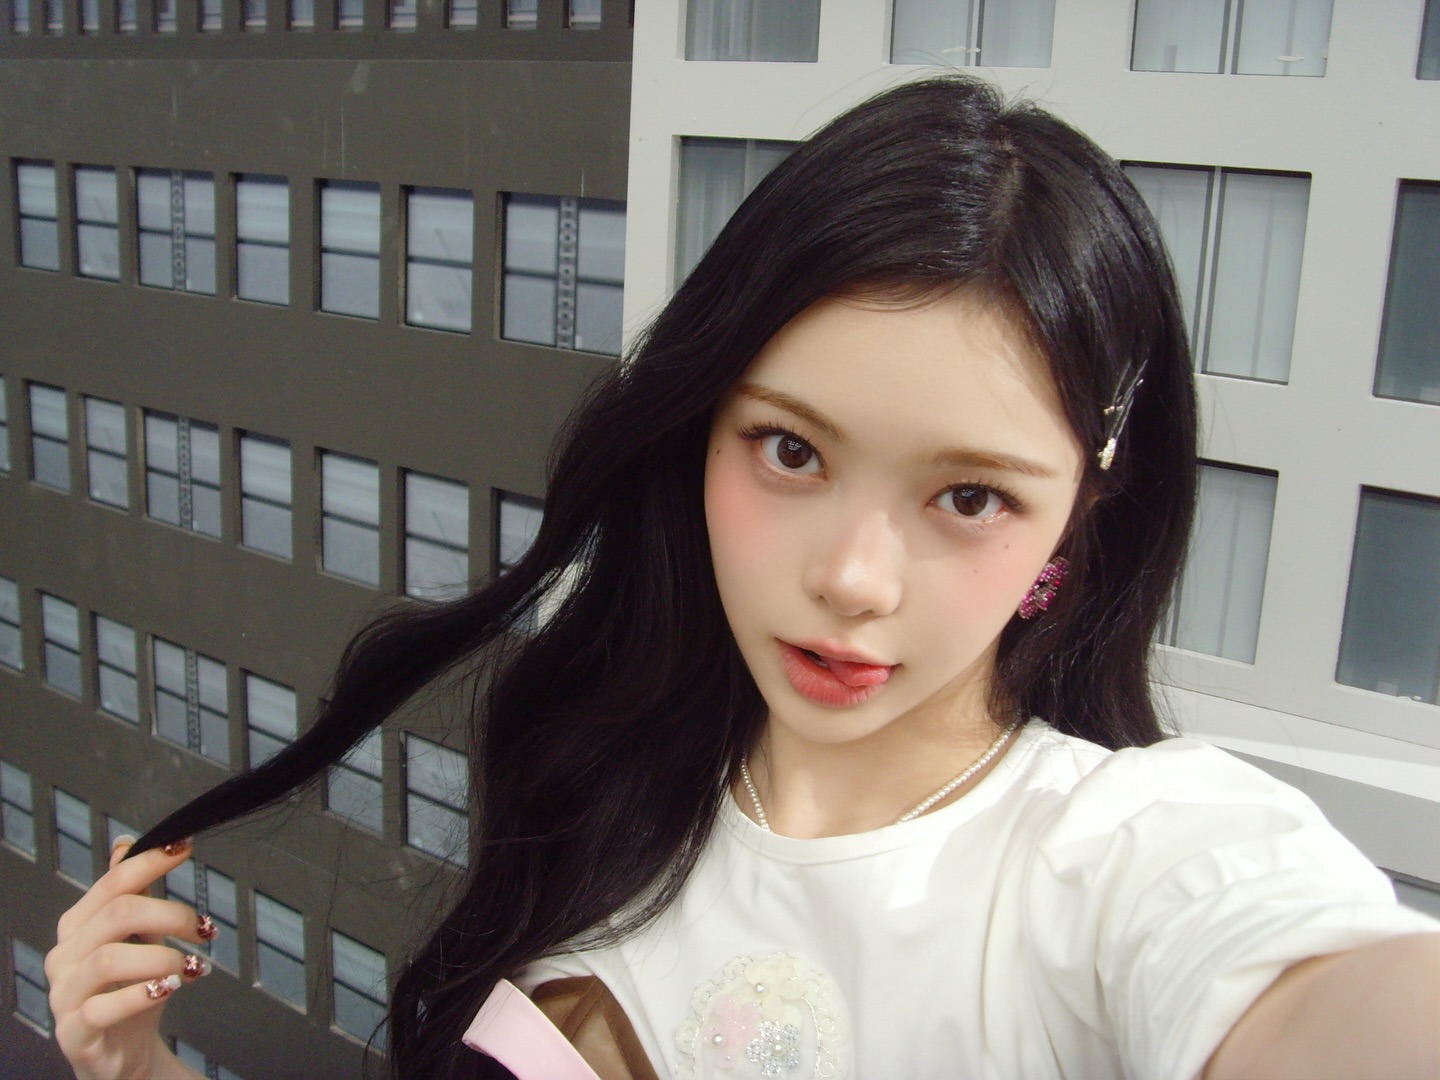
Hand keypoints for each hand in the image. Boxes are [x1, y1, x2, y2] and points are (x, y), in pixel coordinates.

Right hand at [46, 836, 213, 1079]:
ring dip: (164, 958)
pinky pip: (104, 1008)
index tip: (186, 848)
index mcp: (78, 925)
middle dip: (173, 916)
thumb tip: (126, 843)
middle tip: (205, 930)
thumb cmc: (128, 988)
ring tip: (192, 967)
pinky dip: (144, 994)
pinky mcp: (75, 1032)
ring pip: (110, 959)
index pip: (114, 882)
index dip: (151, 861)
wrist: (121, 1050)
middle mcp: (64, 956)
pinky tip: (170, 988)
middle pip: (118, 914)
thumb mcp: (135, 937)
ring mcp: (64, 995)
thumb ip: (130, 894)